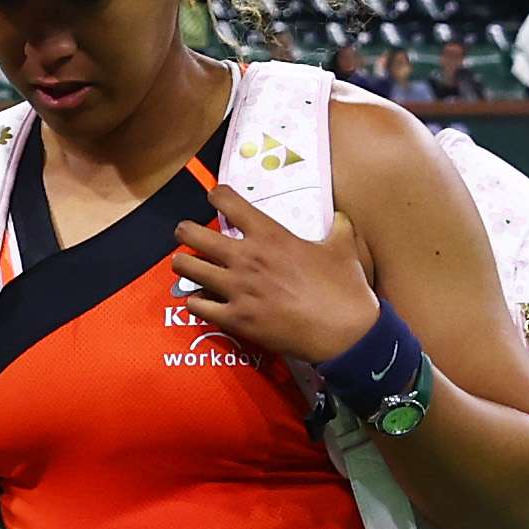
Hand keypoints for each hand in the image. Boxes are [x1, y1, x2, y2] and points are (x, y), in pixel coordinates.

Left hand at [169, 186, 383, 368]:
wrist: (345, 333)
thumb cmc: (344, 288)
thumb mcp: (344, 247)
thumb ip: (338, 226)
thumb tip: (340, 217)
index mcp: (270, 235)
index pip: (229, 202)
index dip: (217, 195)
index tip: (214, 197)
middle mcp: (246, 258)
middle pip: (193, 234)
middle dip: (184, 231)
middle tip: (185, 234)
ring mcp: (237, 289)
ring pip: (187, 269)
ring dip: (183, 265)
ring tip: (184, 266)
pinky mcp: (235, 319)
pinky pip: (197, 305)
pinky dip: (195, 302)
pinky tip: (199, 301)